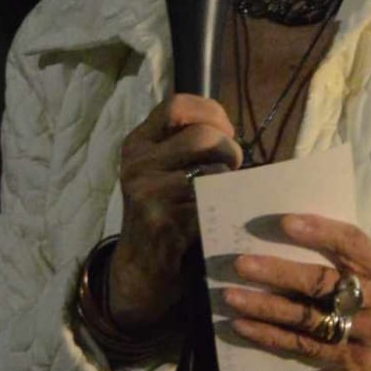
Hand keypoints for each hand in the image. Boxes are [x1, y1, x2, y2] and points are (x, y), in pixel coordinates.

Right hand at [108, 95, 241, 329]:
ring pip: (211, 169)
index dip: (211, 112)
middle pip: (202, 136)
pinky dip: (225, 206)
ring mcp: (147, 192)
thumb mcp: (162, 168)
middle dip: (229, 149)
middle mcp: (138, 162)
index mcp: (138, 142)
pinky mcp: (163, 220)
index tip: (226, 130)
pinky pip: (210, 202)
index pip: (177, 105)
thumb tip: (228, 128)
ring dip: (229, 179)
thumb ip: (184, 143)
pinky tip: (221, 213)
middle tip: (232, 167)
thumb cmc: (163, 209)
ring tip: (227, 190)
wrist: (141, 265)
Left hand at [222, 214, 370, 370]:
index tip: (284, 222)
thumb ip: (355, 258)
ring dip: (265, 307)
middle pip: (323, 283)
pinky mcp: (352, 361)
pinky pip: (305, 347)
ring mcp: (367, 334)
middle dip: (278, 272)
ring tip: (231, 297)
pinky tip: (245, 327)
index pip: (353, 243)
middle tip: (242, 263)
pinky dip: (271, 336)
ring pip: (308, 318)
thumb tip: (298, 233)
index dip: (319, 231)